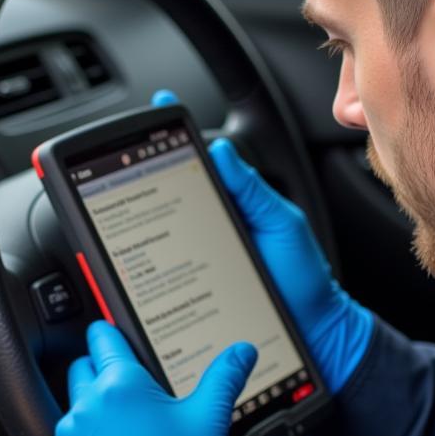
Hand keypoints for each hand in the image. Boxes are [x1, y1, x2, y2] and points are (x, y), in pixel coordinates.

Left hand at [48, 321, 256, 435]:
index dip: (110, 332)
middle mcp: (85, 407)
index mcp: (119, 385)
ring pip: (76, 411)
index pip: (102, 337)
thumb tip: (241, 351)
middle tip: (133, 392)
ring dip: (95, 415)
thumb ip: (224, 379)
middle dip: (102, 373)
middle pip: (82, 370)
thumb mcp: (209, 424)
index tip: (114, 334)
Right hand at [151, 89, 372, 391]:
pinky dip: (145, 266)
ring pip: (157, 234)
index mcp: (232, 203)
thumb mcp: (282, 223)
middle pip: (166, 196)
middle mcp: (208, 226)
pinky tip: (134, 259)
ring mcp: (195, 257)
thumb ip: (253, 189)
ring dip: (137, 221)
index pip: (198, 163)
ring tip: (122, 198)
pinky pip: (162, 274)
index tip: (161, 107)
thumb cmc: (302, 275)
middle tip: (126, 154)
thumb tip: (221, 152)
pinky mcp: (188, 290)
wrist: (312, 328)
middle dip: (142, 173)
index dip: (177, 136)